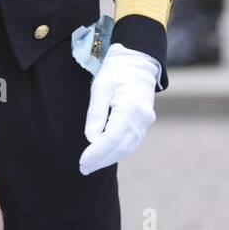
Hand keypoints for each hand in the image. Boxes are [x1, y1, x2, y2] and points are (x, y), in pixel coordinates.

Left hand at [80, 44, 157, 175]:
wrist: (137, 61)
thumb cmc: (116, 70)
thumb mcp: (100, 87)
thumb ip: (96, 114)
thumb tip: (91, 139)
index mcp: (130, 107)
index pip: (112, 138)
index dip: (96, 152)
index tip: (82, 161)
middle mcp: (142, 118)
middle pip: (120, 147)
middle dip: (101, 160)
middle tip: (83, 168)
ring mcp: (145, 121)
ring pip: (127, 147)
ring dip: (109, 158)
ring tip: (91, 165)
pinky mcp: (144, 122)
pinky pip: (131, 142)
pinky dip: (118, 150)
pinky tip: (105, 154)